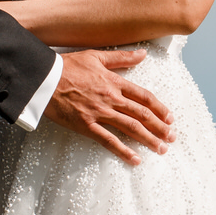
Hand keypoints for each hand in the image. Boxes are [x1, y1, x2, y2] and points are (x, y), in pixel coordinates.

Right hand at [43, 50, 174, 165]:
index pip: (144, 97)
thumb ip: (121, 57)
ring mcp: (99, 113)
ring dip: (148, 139)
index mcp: (114, 82)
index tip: (170, 118)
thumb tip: (143, 54)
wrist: (44, 79)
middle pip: (142, 114)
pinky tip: (135, 159)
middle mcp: (111, 98)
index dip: (160, 108)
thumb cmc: (67, 66)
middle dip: (160, 127)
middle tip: (172, 138)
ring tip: (161, 149)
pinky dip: (123, 151)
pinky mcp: (86, 125)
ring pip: (130, 128)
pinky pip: (108, 141)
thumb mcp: (96, 56)